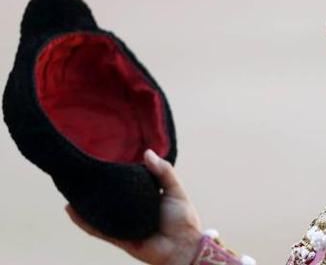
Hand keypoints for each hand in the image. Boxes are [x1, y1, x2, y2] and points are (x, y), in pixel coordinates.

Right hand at [66, 149, 202, 264]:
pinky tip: (71, 210)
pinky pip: (98, 229)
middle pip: (111, 198)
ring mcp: (124, 224)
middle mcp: (133, 211)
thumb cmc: (183, 219)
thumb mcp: (175, 190)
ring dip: (85, 204)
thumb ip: (164, 171)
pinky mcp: (119, 238)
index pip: (128, 184)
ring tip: (70, 190)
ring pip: (101, 213)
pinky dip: (84, 221)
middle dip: (97, 189)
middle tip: (83, 174)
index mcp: (145, 198)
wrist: (183, 246)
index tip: (104, 161)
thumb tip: (147, 152)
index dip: (117, 175)